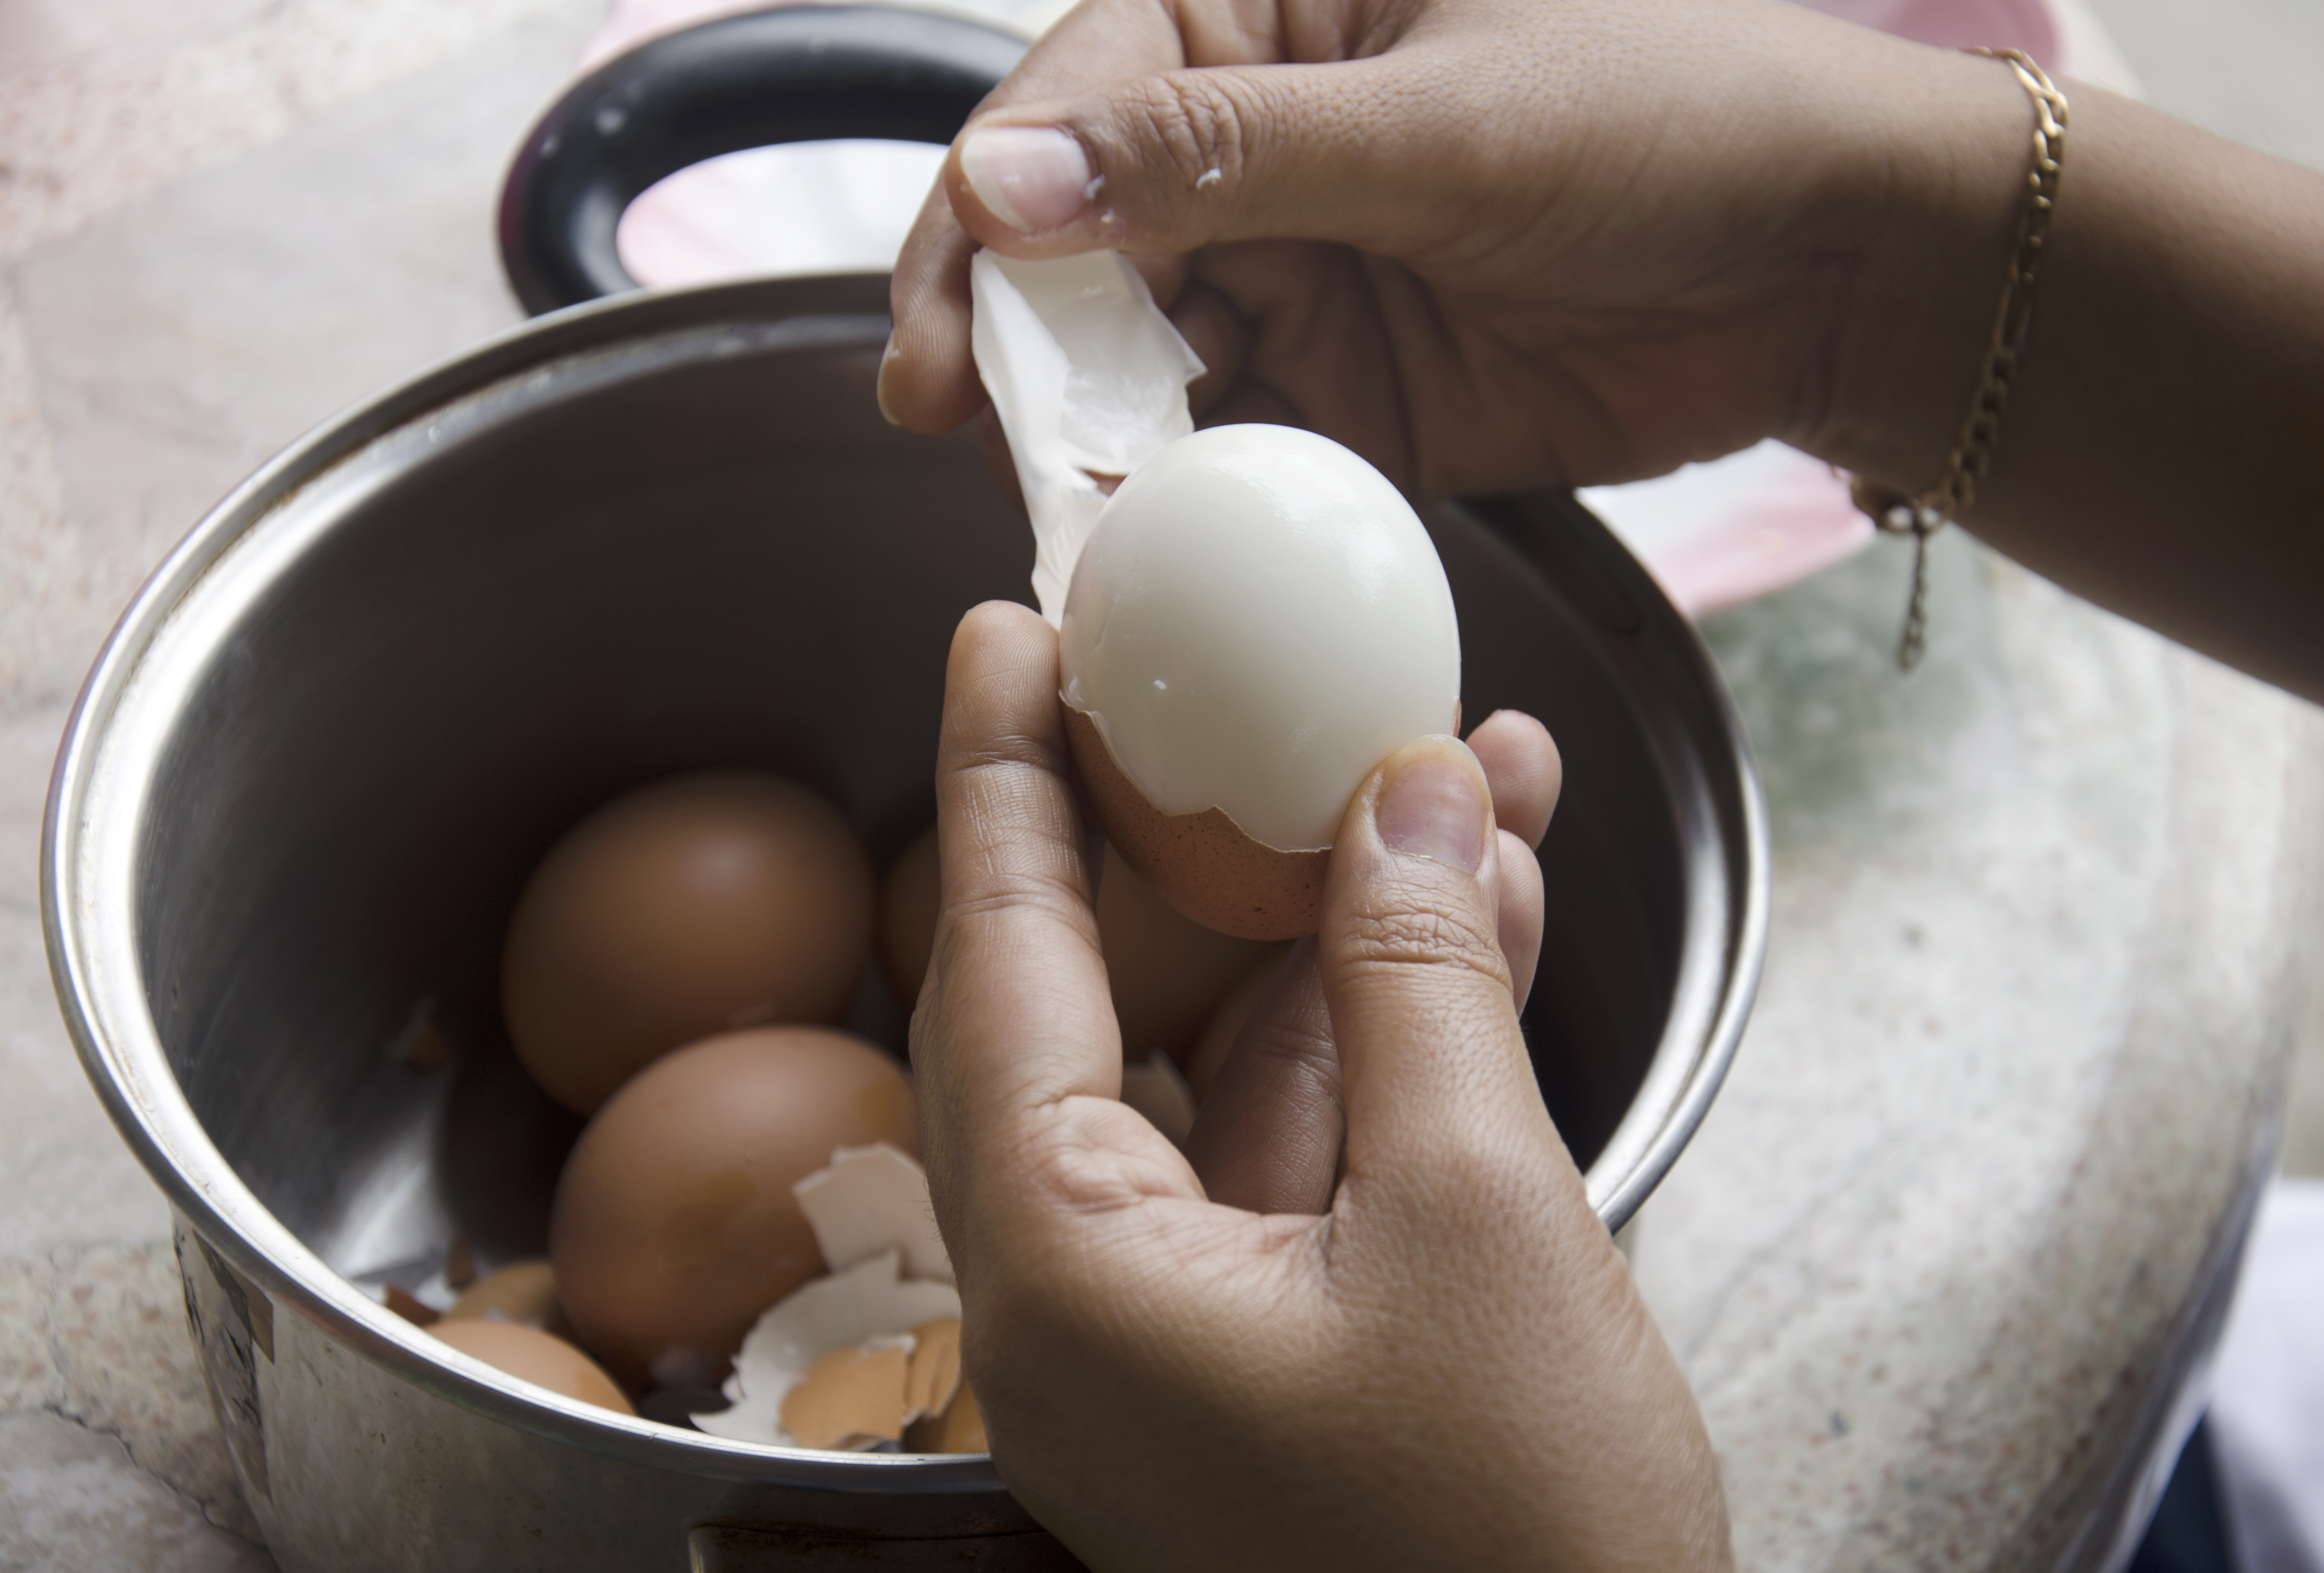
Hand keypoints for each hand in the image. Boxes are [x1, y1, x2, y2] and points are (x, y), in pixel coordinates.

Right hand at [882, 0, 2025, 500]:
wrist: (1832, 263)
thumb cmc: (1672, 119)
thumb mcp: (1442, 125)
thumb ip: (1224, 158)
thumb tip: (1006, 182)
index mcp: (1261, 15)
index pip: (1069, 107)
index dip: (982, 221)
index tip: (934, 337)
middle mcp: (1254, 146)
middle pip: (1072, 246)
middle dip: (1012, 344)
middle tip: (960, 435)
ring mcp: (1294, 274)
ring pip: (1133, 363)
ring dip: (1088, 440)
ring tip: (1052, 516)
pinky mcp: (1341, 396)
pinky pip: (1225, 453)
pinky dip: (1182, 506)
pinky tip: (1143, 549)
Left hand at [910, 601, 1729, 1572]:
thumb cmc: (1519, 1551)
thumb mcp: (1483, 1222)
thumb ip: (1423, 988)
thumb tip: (1405, 794)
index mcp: (1064, 1277)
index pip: (997, 968)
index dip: (999, 781)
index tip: (1000, 635)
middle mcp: (1087, 1301)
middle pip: (1105, 1000)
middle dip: (1192, 829)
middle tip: (1207, 671)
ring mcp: (1184, 1330)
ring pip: (1236, 1063)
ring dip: (1344, 922)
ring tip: (1452, 761)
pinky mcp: (1280, 1348)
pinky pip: (1309, 1149)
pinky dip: (1390, 1035)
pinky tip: (1484, 908)